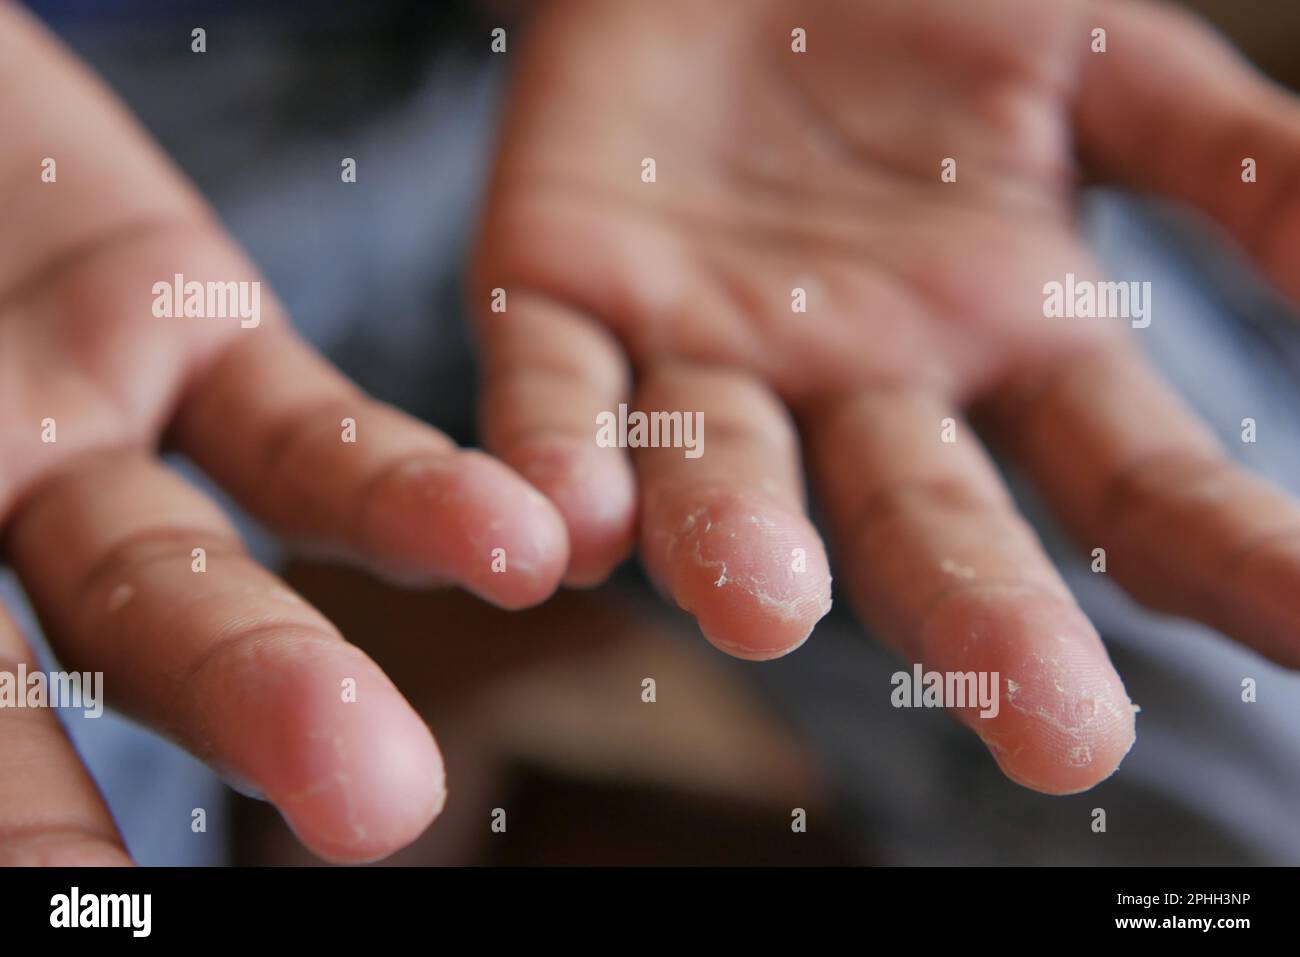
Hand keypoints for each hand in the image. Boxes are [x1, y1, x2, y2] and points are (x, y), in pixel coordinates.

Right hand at [0, 6, 567, 863]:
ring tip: (385, 793)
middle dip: (109, 791)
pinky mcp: (192, 332)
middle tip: (283, 860)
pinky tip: (512, 553)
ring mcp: (69, 439)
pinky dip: (409, 499)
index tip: (52, 909)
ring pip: (177, 587)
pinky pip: (311, 435)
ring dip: (276, 682)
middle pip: (22, 699)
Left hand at [472, 0, 1299, 792]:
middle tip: (1059, 734)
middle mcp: (856, 388)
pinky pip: (548, 394)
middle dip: (980, 621)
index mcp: (1004, 348)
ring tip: (771, 610)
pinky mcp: (558, 294)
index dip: (1231, 561)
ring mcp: (705, 356)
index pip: (1132, 487)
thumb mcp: (1108, 66)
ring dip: (737, 550)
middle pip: (924, 526)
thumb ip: (1240, 169)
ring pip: (719, 480)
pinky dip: (553, 461)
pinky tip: (567, 530)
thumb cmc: (933, 1)